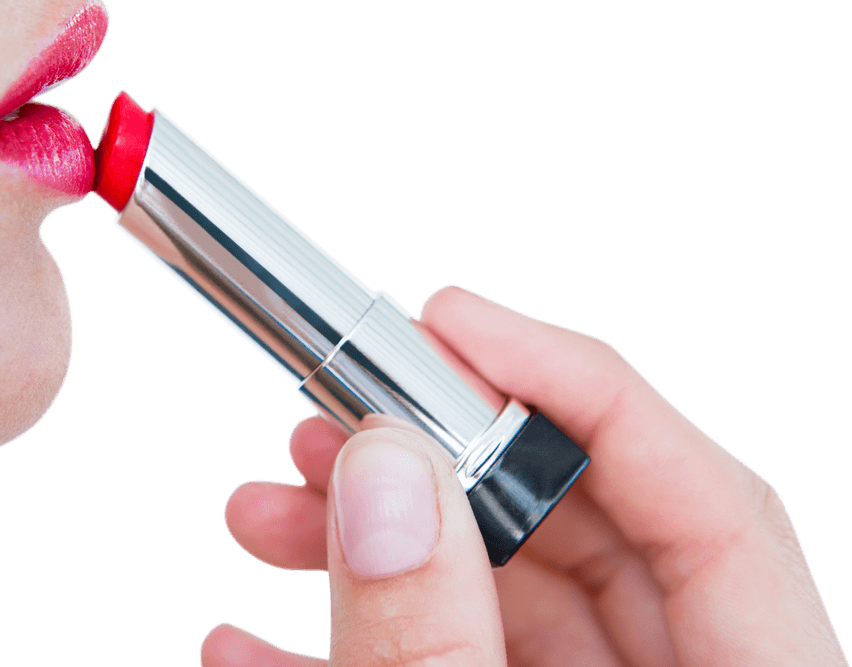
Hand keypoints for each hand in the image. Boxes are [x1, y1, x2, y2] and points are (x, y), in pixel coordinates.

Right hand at [201, 286, 848, 665]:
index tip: (451, 322)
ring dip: (374, 544)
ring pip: (502, 590)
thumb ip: (436, 641)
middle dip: (431, 463)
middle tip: (332, 425)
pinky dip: (358, 639)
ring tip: (268, 514)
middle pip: (581, 524)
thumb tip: (382, 477)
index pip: (699, 488)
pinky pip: (457, 660)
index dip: (571, 380)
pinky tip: (256, 635)